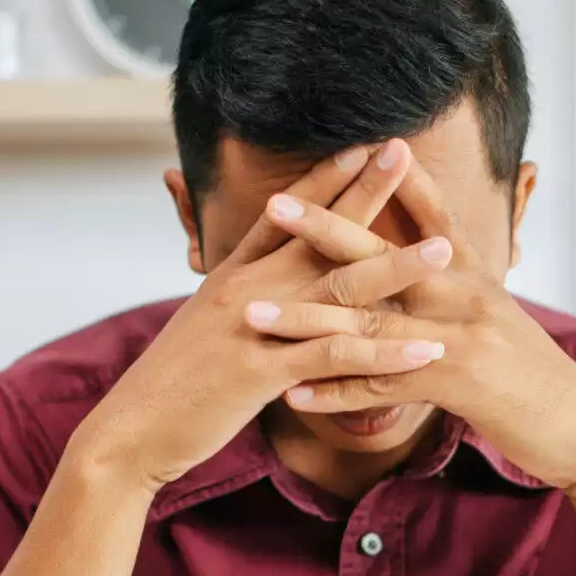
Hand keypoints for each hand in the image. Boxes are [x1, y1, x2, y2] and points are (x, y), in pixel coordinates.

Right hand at [70, 142, 454, 490]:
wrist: (131, 430)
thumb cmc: (173, 386)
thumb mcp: (208, 329)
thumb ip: (242, 303)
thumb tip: (268, 292)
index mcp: (233, 276)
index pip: (285, 215)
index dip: (324, 177)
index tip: (361, 145)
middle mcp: (246, 290)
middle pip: (317, 232)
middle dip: (365, 192)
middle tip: (403, 149)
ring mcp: (256, 328)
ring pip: (336, 289)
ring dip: (395, 268)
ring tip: (444, 250)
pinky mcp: (263, 373)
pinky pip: (335, 358)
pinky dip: (385, 355)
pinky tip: (426, 350)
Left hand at [242, 161, 575, 493]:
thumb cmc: (539, 385)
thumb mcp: (502, 329)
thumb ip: (462, 304)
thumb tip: (433, 283)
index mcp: (477, 279)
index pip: (433, 216)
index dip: (397, 181)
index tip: (356, 145)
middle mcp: (467, 296)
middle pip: (386, 253)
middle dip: (326, 227)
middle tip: (275, 203)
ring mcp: (462, 336)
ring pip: (370, 320)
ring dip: (307, 316)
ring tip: (255, 311)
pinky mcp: (458, 383)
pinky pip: (383, 386)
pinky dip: (336, 392)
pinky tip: (293, 396)